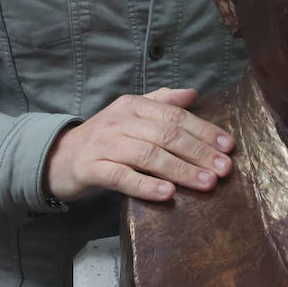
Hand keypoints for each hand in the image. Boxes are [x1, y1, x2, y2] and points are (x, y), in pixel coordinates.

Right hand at [42, 87, 233, 202]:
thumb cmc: (104, 137)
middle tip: (225, 168)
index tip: (228, 146)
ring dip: (181, 169)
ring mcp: (104, 144)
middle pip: (166, 135)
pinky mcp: (92, 168)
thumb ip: (161, 102)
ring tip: (206, 182)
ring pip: (148, 155)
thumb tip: (193, 93)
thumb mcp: (131, 114)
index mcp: (133, 105)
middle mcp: (120, 121)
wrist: (59, 157)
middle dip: (199, 152)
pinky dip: (146, 185)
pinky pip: (122, 177)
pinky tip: (167, 193)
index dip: (204, 130)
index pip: (175, 116)